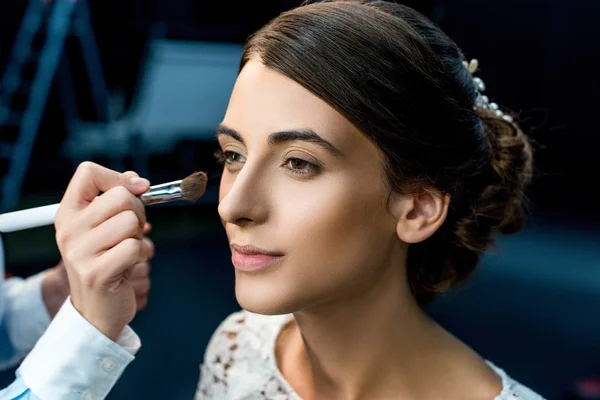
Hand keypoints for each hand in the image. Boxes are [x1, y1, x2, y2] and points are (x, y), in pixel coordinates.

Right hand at [54, 162, 153, 340]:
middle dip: (138, 212)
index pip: (88, 172)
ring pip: (131, 222)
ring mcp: (79, 252)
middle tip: (130, 233)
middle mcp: (68, 229)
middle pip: (121, 196)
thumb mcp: (105, 226)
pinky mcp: (96, 272)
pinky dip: (140, 255)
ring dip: (139, 237)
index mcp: (68, 213)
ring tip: (126, 251)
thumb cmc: (108, 261)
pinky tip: (127, 266)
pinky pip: (135, 247)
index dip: (118, 178)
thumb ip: (117, 198)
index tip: (136, 190)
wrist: (97, 309)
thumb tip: (137, 180)